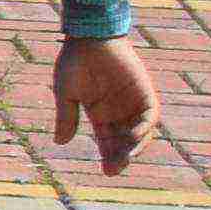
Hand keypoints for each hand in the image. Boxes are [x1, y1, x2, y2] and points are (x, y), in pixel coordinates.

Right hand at [56, 36, 159, 173]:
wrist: (90, 37)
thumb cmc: (74, 62)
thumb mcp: (66, 94)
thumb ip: (66, 117)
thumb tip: (60, 142)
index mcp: (99, 112)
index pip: (107, 140)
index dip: (108, 155)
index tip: (107, 172)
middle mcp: (118, 110)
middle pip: (124, 140)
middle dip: (121, 156)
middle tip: (115, 170)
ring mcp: (133, 101)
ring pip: (140, 131)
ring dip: (135, 146)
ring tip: (125, 159)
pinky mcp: (144, 91)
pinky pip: (150, 114)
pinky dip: (145, 127)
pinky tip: (134, 137)